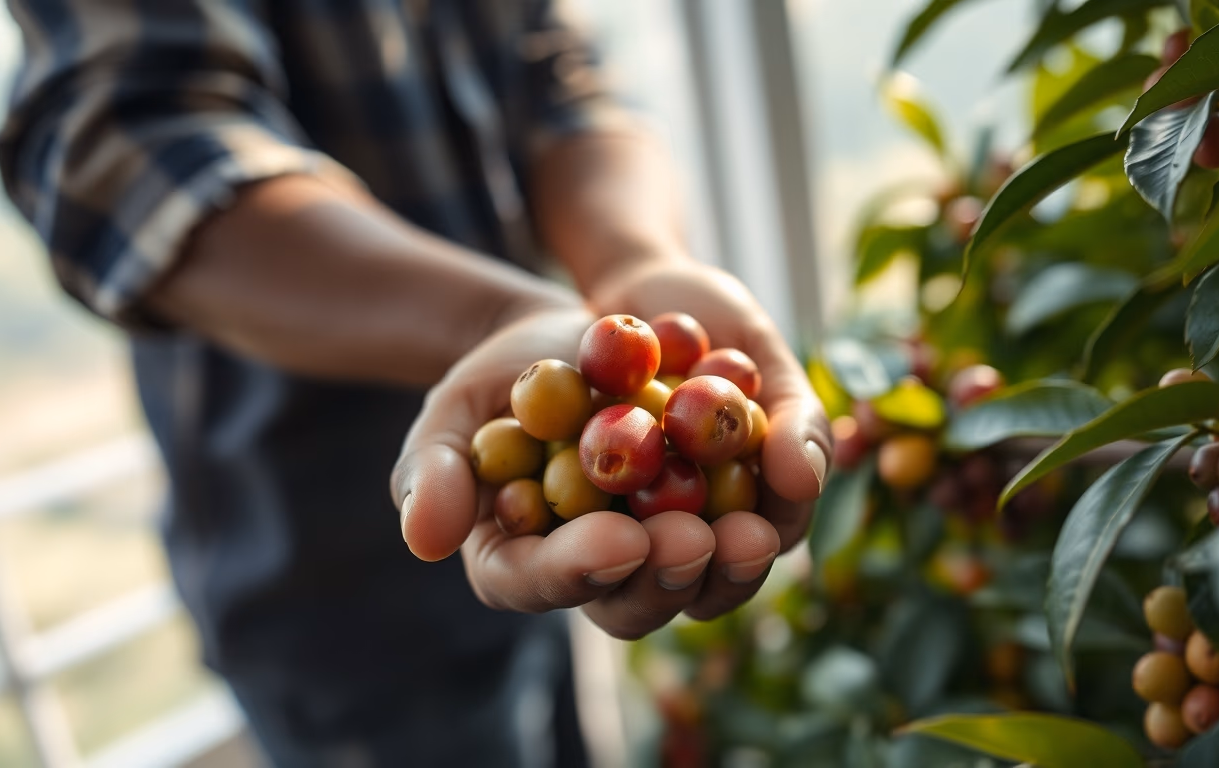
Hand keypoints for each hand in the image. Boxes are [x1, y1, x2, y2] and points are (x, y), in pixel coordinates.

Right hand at [390, 302, 827, 638]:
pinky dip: (780, 503)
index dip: (579, 570)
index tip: (615, 539)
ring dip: (737, 565)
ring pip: (710, 585)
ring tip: (755, 531)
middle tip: (692, 540)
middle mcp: (606, 573)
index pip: (541, 585)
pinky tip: (791, 476)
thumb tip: (427, 539)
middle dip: (668, 577)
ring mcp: (670, 548)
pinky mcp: (726, 510)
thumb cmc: (502, 381)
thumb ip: (434, 473)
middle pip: (637, 605)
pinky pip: (761, 523)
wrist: (576, 335)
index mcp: (526, 562)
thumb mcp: (453, 411)